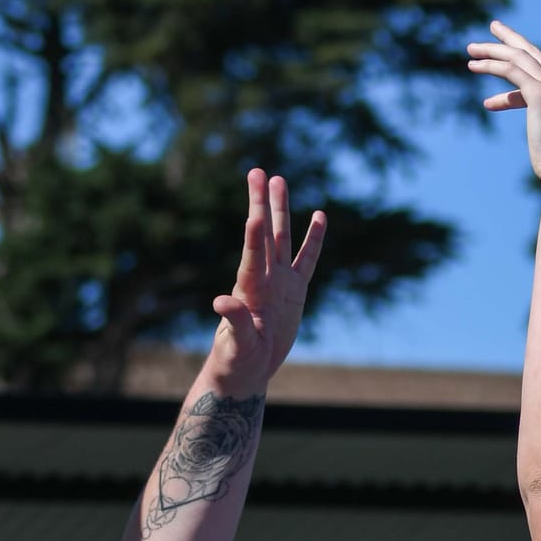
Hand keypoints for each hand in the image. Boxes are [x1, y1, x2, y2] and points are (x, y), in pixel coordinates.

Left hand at [208, 171, 326, 393]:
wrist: (248, 368)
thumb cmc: (237, 360)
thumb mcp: (236, 345)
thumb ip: (234, 323)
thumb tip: (221, 302)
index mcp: (250, 291)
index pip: (252, 257)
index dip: (254, 236)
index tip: (254, 211)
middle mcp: (263, 279)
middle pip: (263, 235)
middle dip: (261, 203)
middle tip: (257, 172)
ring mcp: (279, 281)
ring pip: (281, 238)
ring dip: (279, 209)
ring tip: (277, 178)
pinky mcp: (294, 289)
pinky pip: (307, 259)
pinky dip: (313, 238)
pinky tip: (319, 215)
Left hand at [467, 21, 540, 187]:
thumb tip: (540, 135)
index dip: (521, 62)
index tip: (496, 66)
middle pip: (534, 53)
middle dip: (511, 39)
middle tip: (493, 28)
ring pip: (519, 58)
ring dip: (493, 51)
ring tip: (471, 50)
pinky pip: (511, 70)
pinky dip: (492, 65)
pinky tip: (474, 66)